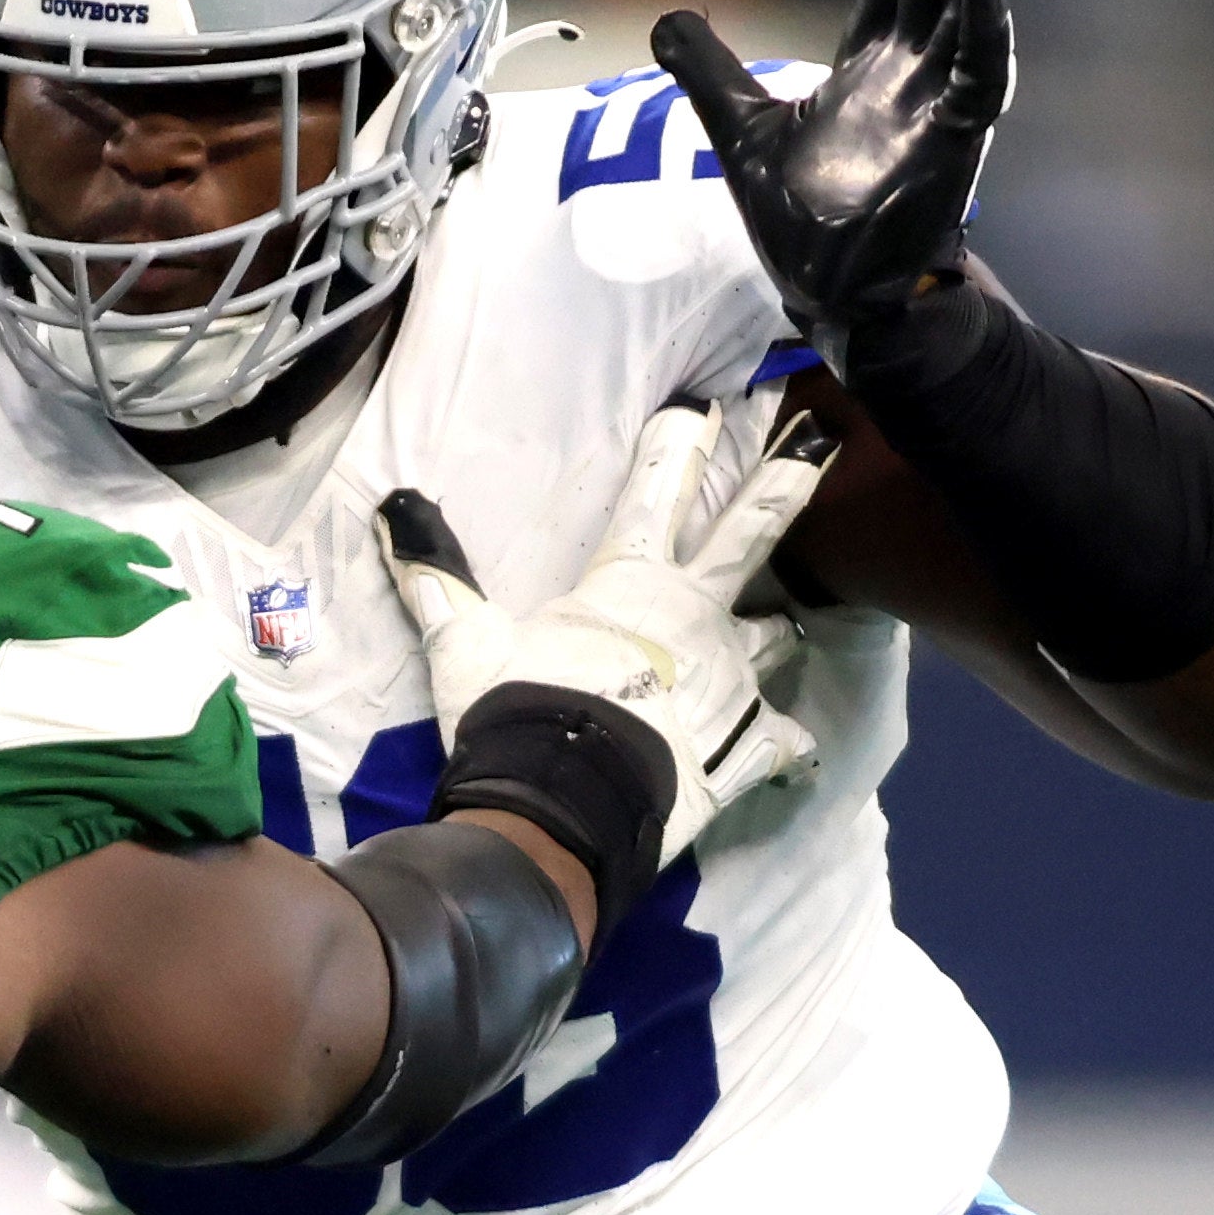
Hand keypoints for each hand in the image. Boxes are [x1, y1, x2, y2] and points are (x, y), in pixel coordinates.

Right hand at [384, 398, 842, 845]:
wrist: (561, 809)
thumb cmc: (516, 713)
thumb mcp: (464, 642)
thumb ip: (436, 576)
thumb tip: (393, 508)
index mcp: (633, 581)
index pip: (658, 491)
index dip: (678, 444)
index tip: (701, 405)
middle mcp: (697, 616)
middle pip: (750, 535)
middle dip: (783, 484)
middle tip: (820, 443)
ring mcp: (732, 680)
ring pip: (775, 636)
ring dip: (776, 631)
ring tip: (782, 630)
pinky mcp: (748, 747)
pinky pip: (784, 744)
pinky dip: (788, 749)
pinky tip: (797, 754)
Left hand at [648, 0, 1016, 374]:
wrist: (829, 293)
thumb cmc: (798, 221)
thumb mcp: (737, 127)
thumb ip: (706, 69)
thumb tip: (664, 16)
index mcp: (864, 69)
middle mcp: (908, 77)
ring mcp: (936, 105)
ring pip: (968, 16)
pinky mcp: (956, 139)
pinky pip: (982, 74)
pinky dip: (984, 28)